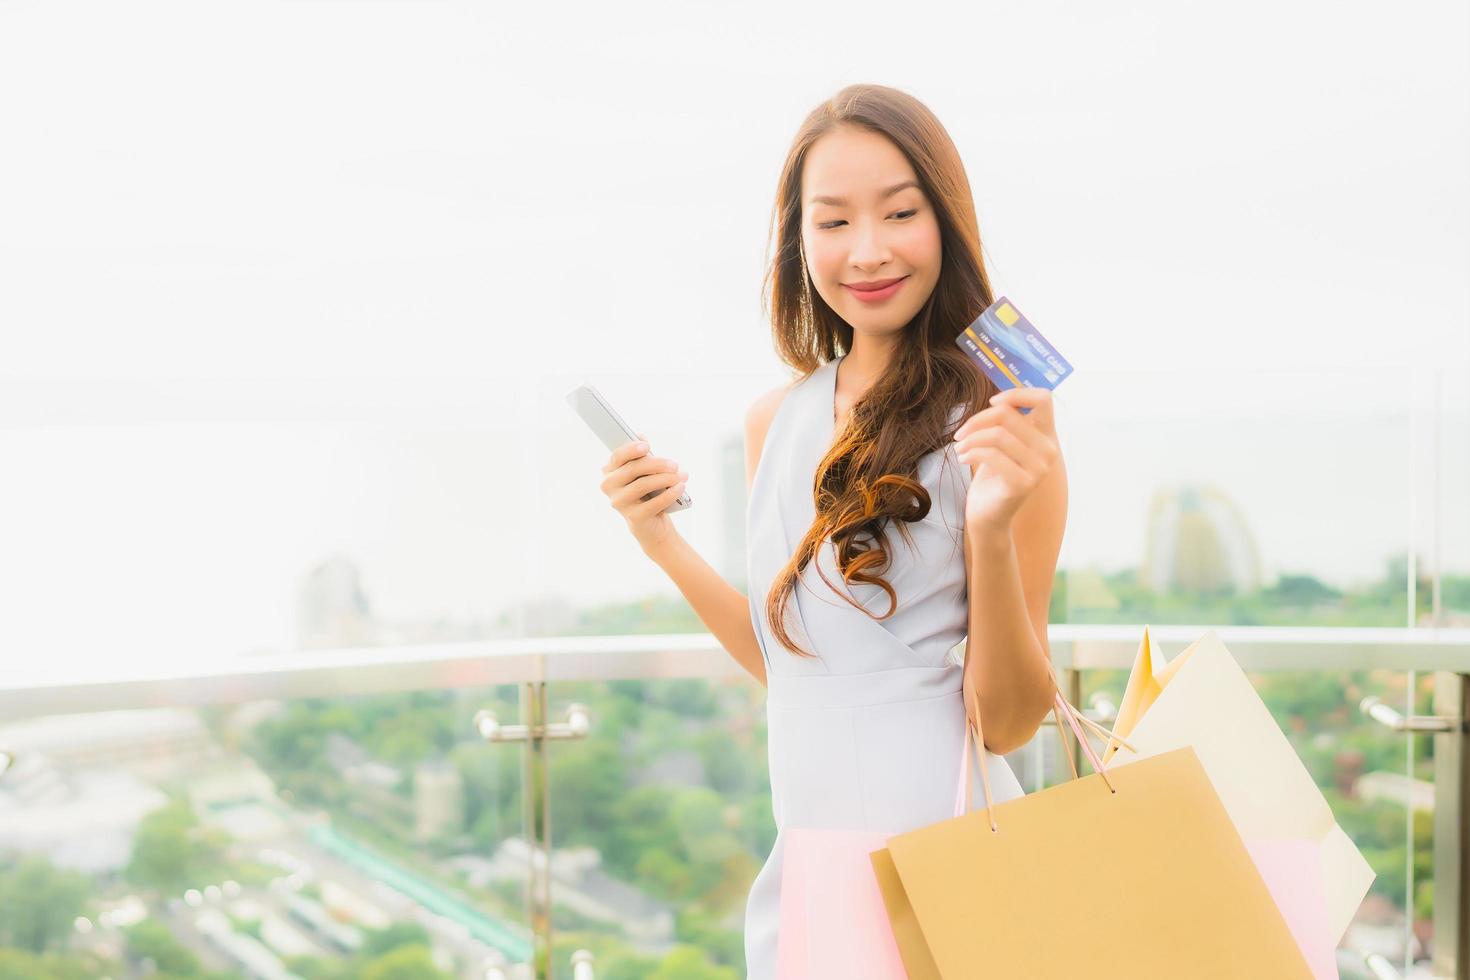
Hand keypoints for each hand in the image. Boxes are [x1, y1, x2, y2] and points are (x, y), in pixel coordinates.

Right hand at [600, 430, 687, 555]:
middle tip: (675, 464)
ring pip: (643, 485)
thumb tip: (641, 436)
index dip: (631, 449)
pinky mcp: (633, 518)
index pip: (617, 457)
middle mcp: (609, 487)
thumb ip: (641, 455)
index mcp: (609, 471)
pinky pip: (653, 503)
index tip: (647, 445)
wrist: (651, 523)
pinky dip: (670, 494)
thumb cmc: (648, 492)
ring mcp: (619, 503)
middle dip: (657, 464)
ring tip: (681, 476)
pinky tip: (681, 488)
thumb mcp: (645, 472)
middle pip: (633, 469)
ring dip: (665, 478)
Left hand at [953, 387, 1059, 532]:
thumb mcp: (1001, 443)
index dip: (1016, 394)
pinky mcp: (1023, 484)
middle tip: (960, 433)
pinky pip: (992, 455)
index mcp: (1046, 436)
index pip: (1044, 398)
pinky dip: (971, 452)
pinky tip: (963, 458)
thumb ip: (1006, 421)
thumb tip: (997, 399)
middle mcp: (1049, 450)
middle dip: (977, 420)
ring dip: (970, 438)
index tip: (992, 403)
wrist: (988, 515)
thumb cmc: (993, 475)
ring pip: (997, 434)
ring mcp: (1039, 469)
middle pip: (1008, 414)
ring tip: (959, 447)